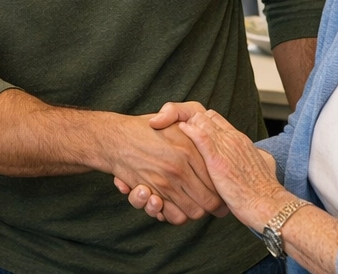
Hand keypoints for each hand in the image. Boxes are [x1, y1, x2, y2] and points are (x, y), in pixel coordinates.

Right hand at [99, 109, 224, 224]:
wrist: (115, 138)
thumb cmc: (147, 129)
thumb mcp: (175, 121)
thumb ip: (196, 132)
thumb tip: (215, 150)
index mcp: (190, 149)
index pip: (217, 179)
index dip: (222, 190)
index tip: (221, 192)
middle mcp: (181, 167)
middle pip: (211, 200)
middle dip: (212, 207)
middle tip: (210, 204)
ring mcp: (166, 182)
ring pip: (195, 212)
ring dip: (194, 212)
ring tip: (190, 203)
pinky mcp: (153, 192)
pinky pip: (174, 215)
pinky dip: (176, 216)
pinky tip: (172, 205)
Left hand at [178, 109, 285, 228]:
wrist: (268, 206)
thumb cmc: (262, 194)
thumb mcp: (261, 167)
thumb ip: (256, 158)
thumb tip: (258, 157)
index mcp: (240, 139)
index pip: (214, 118)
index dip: (198, 121)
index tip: (185, 128)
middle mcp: (232, 138)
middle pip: (205, 115)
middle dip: (187, 118)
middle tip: (170, 126)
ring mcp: (226, 147)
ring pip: (201, 120)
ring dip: (184, 122)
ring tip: (168, 127)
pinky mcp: (219, 160)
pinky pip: (201, 135)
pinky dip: (188, 130)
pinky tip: (178, 130)